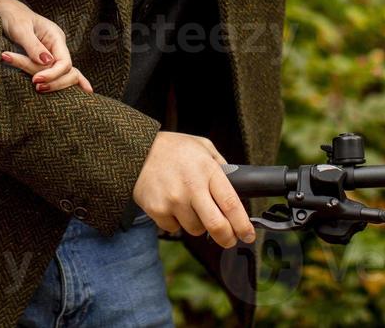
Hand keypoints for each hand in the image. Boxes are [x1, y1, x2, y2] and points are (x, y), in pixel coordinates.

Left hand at [0, 0, 92, 93]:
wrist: (3, 10)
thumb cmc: (11, 16)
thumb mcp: (21, 29)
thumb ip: (34, 46)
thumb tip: (47, 63)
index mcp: (56, 37)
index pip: (64, 62)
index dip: (53, 74)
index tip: (36, 80)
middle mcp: (57, 46)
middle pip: (67, 71)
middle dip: (54, 81)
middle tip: (36, 86)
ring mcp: (52, 53)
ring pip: (61, 75)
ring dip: (51, 83)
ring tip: (36, 88)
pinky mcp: (44, 59)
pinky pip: (56, 73)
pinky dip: (64, 82)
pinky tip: (86, 91)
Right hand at [132, 132, 254, 248]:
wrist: (136, 151)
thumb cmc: (173, 149)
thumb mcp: (202, 146)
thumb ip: (220, 165)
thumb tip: (236, 186)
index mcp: (207, 170)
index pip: (231, 204)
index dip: (242, 224)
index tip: (248, 235)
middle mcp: (191, 187)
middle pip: (216, 226)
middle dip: (227, 238)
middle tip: (230, 239)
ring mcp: (173, 200)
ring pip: (196, 230)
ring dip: (199, 225)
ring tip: (190, 206)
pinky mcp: (157, 210)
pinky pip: (175, 228)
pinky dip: (177, 222)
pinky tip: (172, 205)